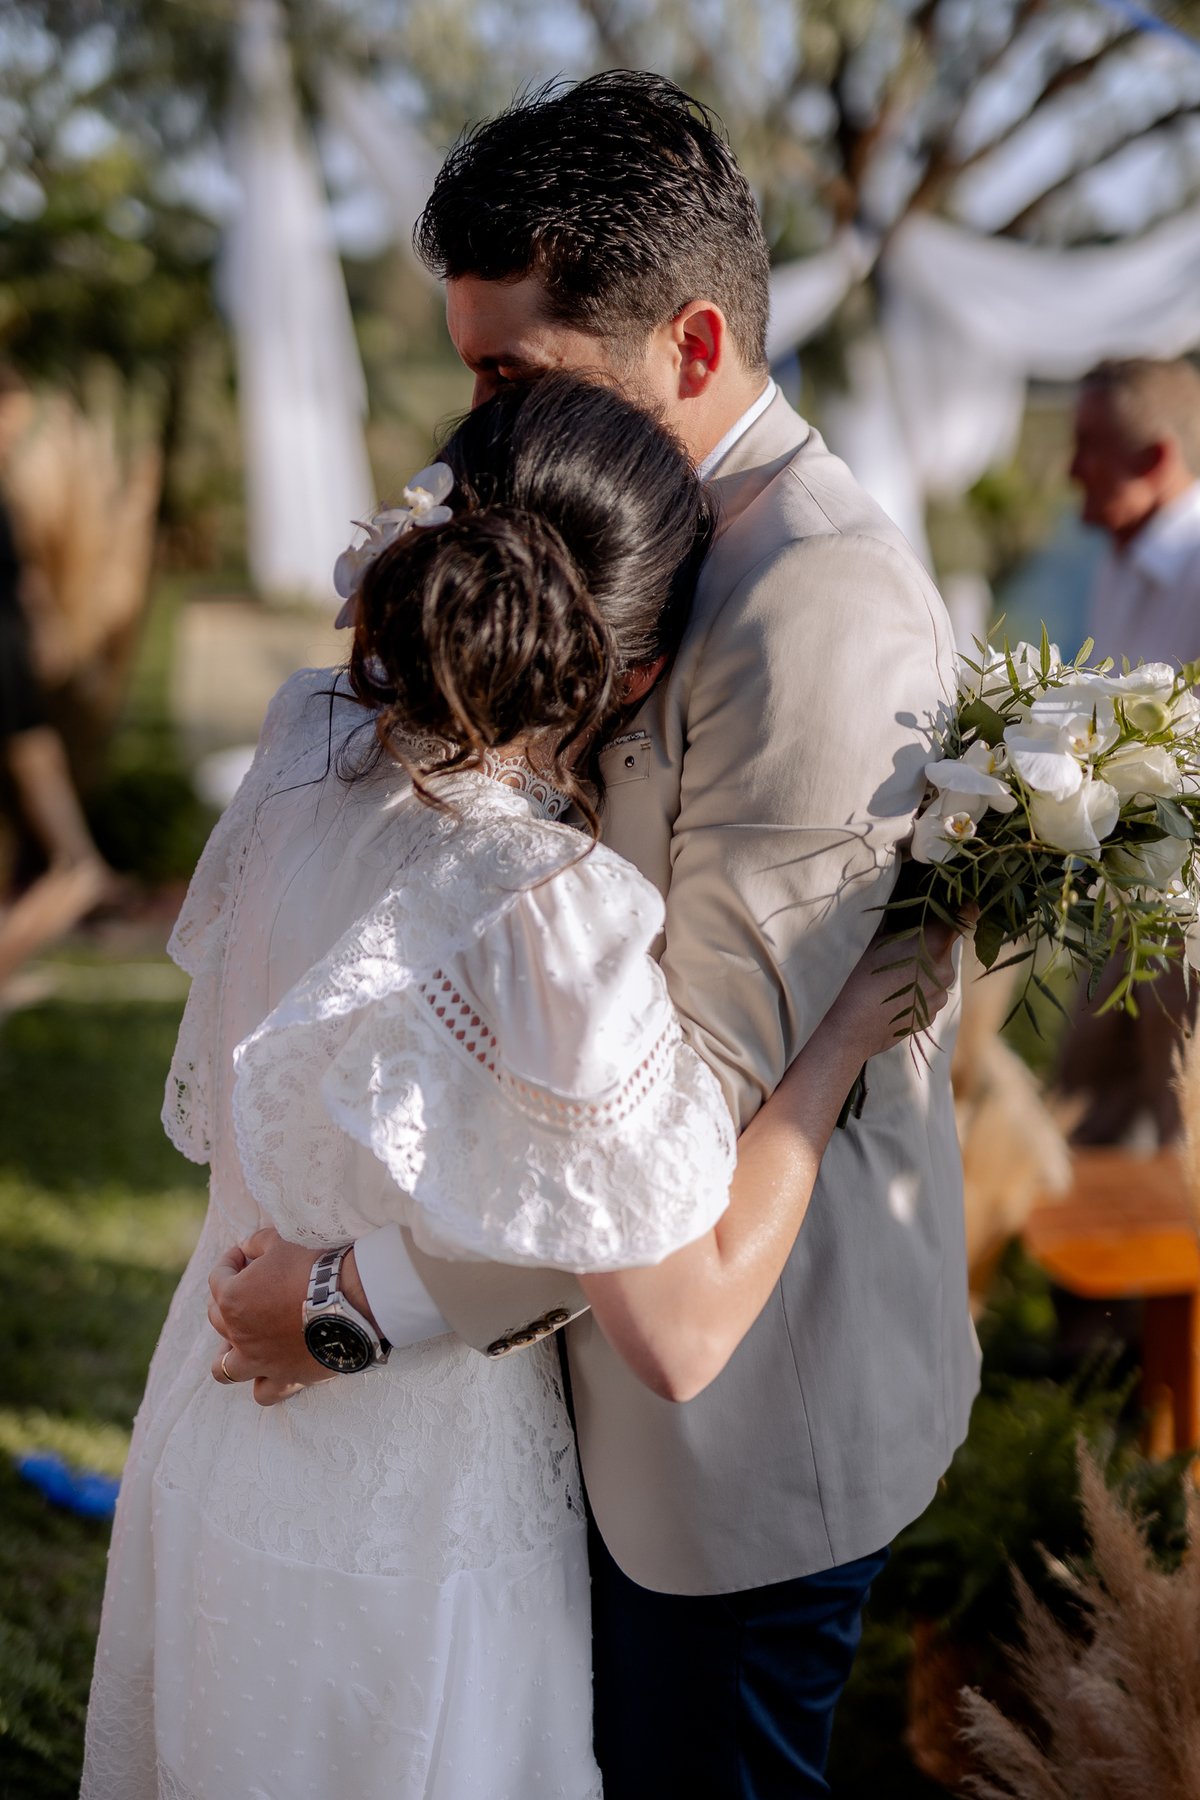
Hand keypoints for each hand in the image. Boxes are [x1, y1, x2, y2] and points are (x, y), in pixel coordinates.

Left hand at [207, 1227, 377, 1406]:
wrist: (350, 1301)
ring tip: (240, 1341)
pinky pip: (262, 1392)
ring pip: (223, 1368)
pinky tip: (268, 1370)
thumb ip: (258, 1243)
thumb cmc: (314, 1267)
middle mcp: (239, 1333)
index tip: (242, 1255)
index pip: (218, 1277)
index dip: (229, 1262)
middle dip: (225, 1300)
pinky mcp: (283, 1379)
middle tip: (245, 1288)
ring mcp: (258, 1361)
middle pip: (217, 1319)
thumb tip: (247, 1247)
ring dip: (227, 1354)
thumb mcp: (282, 1242)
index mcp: (232, 1298)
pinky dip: (261, 1382)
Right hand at [826, 906, 976, 1064]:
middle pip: (945, 944)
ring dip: (920, 966)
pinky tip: (890, 994)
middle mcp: (945, 969)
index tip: (953, 901)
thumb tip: (905, 892)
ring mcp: (940, 996)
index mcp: (935, 944)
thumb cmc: (855, 977)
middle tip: (900, 942)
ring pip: (936, 970)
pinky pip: (928, 993)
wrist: (847, 1029)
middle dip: (928, 940)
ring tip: (889, 973)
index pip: (966, 913)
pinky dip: (915, 989)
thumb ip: (897, 917)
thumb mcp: (873, 938)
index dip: (962, 905)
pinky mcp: (931, 1015)